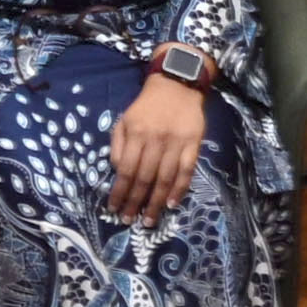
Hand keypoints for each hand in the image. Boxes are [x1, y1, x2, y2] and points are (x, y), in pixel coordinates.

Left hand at [104, 75, 206, 222]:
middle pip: (144, 178)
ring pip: (165, 179)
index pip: (125, 170)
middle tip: (129, 221)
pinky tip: (172, 204)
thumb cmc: (146, 107)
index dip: (119, 192)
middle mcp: (155, 140)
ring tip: (149, 221)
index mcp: (136, 134)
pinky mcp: (194, 144)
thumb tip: (116, 172)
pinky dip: (179, 189)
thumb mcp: (124, 120)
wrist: (177, 85)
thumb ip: (118, 145)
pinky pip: (186, 171)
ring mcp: (176, 143)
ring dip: (156, 202)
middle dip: (135, 202)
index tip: (113, 209)